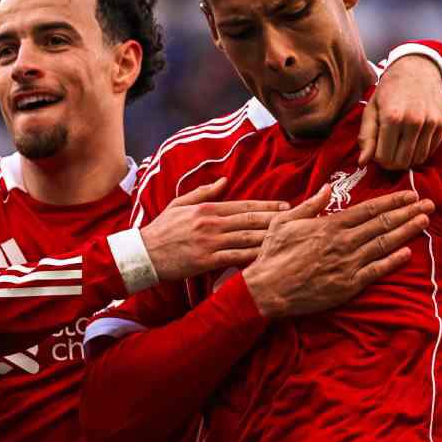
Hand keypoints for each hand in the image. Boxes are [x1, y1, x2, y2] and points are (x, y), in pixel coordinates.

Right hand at [140, 178, 288, 282]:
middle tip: (298, 219)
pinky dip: (254, 257)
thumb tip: (225, 181)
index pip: (243, 205)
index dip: (267, 205)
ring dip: (271, 237)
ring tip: (290, 237)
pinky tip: (269, 257)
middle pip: (251, 220)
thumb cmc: (160, 230)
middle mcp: (211, 224)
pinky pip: (236, 258)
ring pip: (247, 238)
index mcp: (206, 209)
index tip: (285, 206)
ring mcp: (210, 243)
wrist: (143, 254)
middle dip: (276, 219)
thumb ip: (204, 192)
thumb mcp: (179, 205)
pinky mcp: (206, 261)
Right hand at [243, 186, 433, 317]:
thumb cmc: (272, 255)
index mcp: (330, 226)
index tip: (410, 194)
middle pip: (382, 224)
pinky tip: (407, 252)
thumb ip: (309, 205)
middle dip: (408, 213)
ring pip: (384, 244)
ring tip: (425, 222)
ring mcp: (348, 264)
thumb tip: (326, 189)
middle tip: (429, 205)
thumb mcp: (284, 223)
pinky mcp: (348, 285)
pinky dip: (393, 261)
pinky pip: (377, 270)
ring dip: (407, 231)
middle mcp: (344, 242)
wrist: (267, 290)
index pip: (369, 209)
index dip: (392, 201)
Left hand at [358, 55, 441, 169]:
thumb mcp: (371, 110)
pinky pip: (430, 151)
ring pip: (417, 159)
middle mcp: (414, 121)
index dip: (377, 159)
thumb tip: (362, 163)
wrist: (418, 70)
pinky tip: (412, 142)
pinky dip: (420, 152)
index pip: (383, 158)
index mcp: (392, 117)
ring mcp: (431, 123)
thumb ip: (366, 137)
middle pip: (401, 162)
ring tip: (399, 147)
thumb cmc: (389, 91)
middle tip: (387, 152)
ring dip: (406, 159)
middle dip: (391, 162)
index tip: (377, 151)